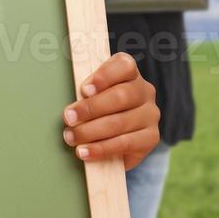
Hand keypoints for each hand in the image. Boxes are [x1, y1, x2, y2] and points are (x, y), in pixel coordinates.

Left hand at [62, 52, 159, 170]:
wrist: (119, 137)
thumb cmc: (99, 107)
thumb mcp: (93, 94)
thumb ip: (86, 93)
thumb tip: (71, 107)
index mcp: (130, 73)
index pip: (124, 66)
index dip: (104, 76)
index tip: (84, 89)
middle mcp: (144, 91)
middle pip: (120, 96)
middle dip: (90, 108)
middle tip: (68, 117)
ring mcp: (150, 115)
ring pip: (120, 122)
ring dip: (91, 131)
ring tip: (71, 137)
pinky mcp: (151, 138)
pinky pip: (124, 144)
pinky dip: (101, 149)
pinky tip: (85, 151)